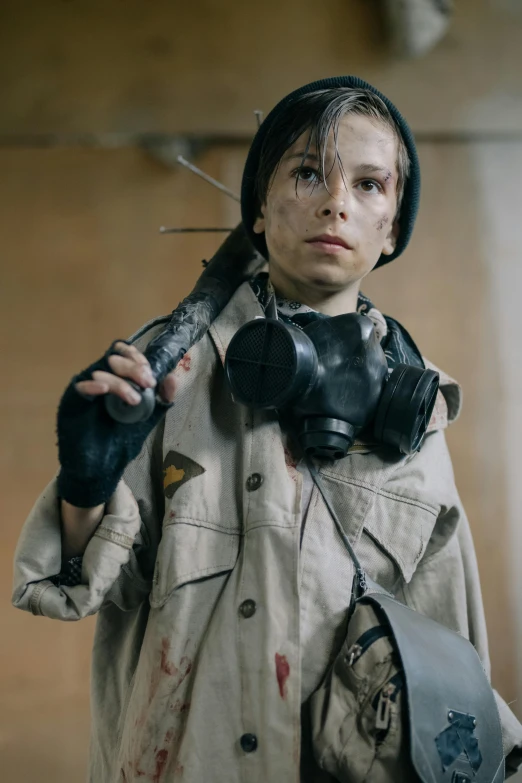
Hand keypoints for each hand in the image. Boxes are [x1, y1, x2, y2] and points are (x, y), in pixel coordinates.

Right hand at [56, 340, 174, 508]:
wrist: (102, 469)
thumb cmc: (121, 442)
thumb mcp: (147, 418)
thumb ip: (161, 399)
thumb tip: (172, 378)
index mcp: (117, 380)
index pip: (124, 355)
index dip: (138, 358)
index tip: (151, 375)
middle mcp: (99, 380)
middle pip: (113, 359)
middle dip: (133, 367)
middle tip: (147, 383)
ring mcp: (85, 391)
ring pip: (100, 370)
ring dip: (120, 381)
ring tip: (134, 399)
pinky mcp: (72, 403)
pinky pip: (80, 388)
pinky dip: (94, 385)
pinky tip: (105, 389)